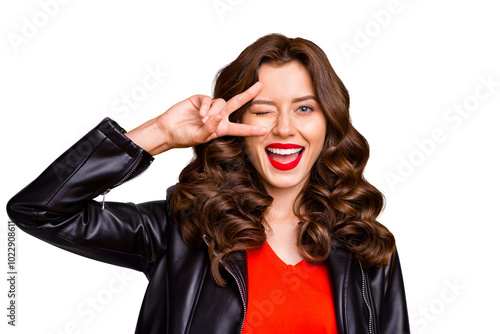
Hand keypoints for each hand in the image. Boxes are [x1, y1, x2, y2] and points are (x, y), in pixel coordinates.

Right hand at [125, 82, 267, 154]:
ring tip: (203, 120)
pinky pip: (209, 99)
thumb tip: (218, 117)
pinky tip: (200, 114)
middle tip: (260, 85)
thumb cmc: (184, 137)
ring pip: (222, 102)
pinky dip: (207, 107)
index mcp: (221, 128)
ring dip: (214, 112)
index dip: (252, 129)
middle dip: (249, 94)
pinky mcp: (200, 99)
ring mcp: (209, 107)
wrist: (168, 130)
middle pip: (237, 104)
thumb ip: (210, 129)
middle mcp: (218, 116)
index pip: (240, 128)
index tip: (266, 129)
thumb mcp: (200, 138)